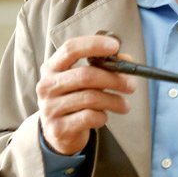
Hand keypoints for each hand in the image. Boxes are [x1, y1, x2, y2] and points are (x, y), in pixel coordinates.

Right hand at [36, 33, 135, 154]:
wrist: (58, 132)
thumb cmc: (73, 100)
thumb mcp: (83, 81)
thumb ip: (102, 67)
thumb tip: (126, 60)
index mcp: (51, 68)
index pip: (70, 49)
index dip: (94, 45)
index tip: (115, 46)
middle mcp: (47, 86)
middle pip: (85, 75)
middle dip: (113, 79)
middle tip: (130, 85)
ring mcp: (50, 108)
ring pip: (90, 98)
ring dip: (113, 100)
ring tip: (124, 105)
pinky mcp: (58, 128)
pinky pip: (89, 117)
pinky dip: (102, 116)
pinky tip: (104, 116)